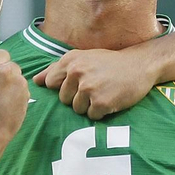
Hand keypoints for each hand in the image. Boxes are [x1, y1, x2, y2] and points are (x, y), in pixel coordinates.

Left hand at [32, 47, 155, 119]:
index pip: (50, 83)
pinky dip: (101, 112)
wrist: (140, 65)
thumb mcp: (82, 58)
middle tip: (96, 87)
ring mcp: (88, 88)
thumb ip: (56, 69)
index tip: (79, 83)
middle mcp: (77, 73)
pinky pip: (92, 116)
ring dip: (90, 105)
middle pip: (64, 100)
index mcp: (70, 61)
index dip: (63, 87)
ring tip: (103, 92)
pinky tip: (111, 99)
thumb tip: (35, 80)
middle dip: (77, 98)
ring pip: (77, 109)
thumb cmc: (109, 63)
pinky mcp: (101, 102)